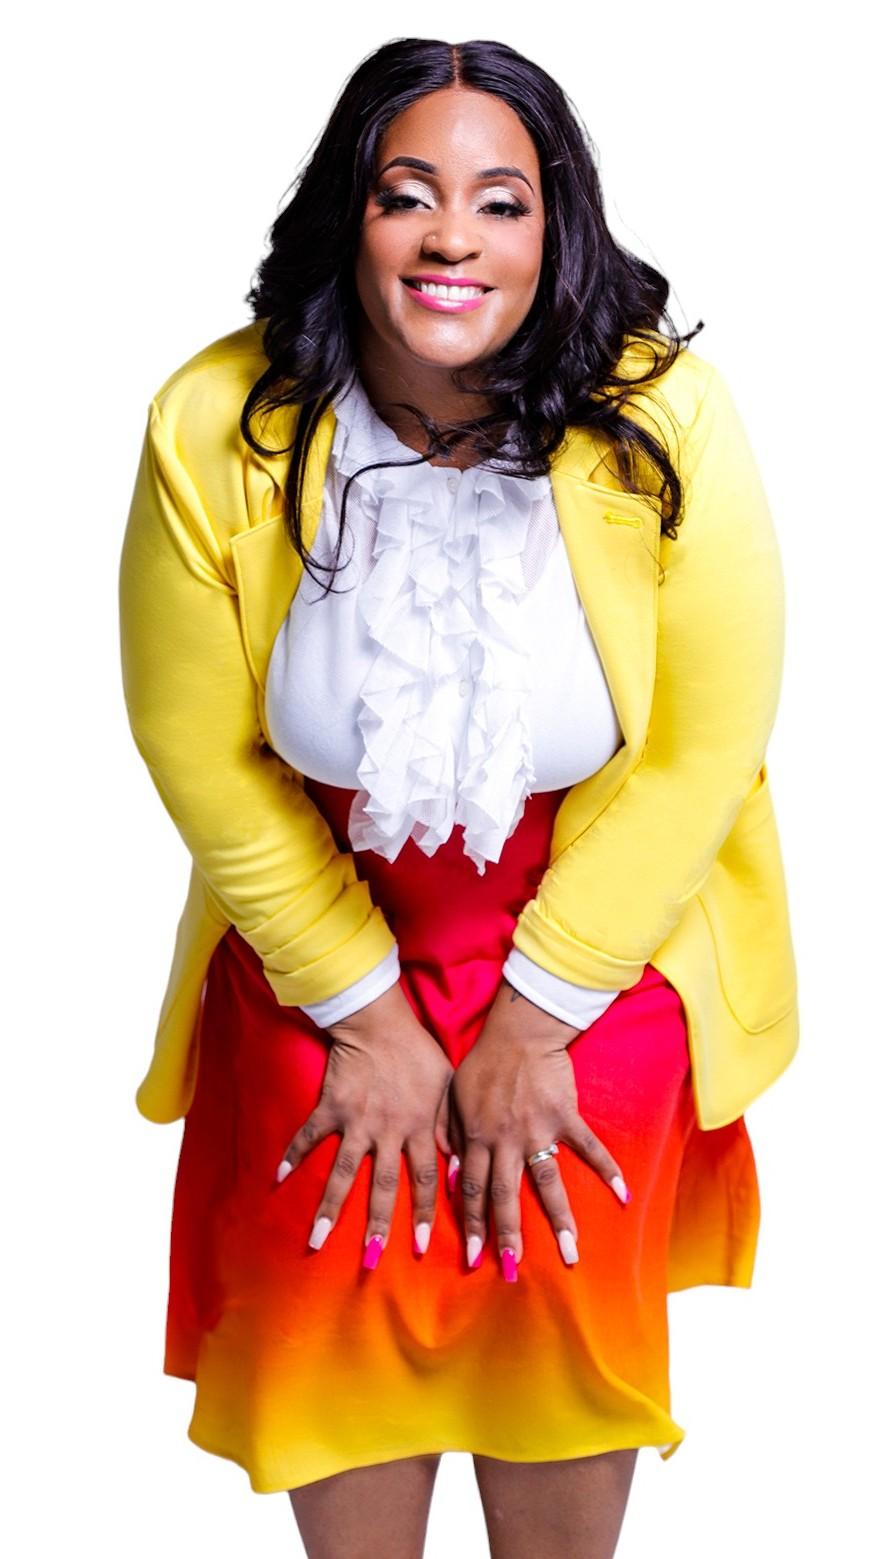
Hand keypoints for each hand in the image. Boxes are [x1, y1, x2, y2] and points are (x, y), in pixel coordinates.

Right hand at [275, 982, 452, 1265]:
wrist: (378, 1020)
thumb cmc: (417, 1051)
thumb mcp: (447, 1086)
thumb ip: (451, 1125)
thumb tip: (457, 1164)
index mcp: (419, 1127)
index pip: (424, 1180)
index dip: (425, 1214)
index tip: (423, 1247)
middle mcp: (388, 1130)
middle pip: (383, 1187)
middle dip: (378, 1225)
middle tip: (372, 1260)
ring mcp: (356, 1121)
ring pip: (343, 1173)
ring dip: (330, 1207)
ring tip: (317, 1239)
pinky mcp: (330, 1107)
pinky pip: (309, 1136)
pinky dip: (293, 1155)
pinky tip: (278, 1179)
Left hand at [449, 979, 629, 1275]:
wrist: (518, 1032)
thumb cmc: (483, 1064)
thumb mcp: (452, 1098)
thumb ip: (448, 1137)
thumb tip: (451, 1177)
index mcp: (476, 1137)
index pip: (472, 1190)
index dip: (472, 1225)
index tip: (473, 1258)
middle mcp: (505, 1139)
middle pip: (505, 1196)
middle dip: (508, 1236)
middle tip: (513, 1271)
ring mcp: (538, 1129)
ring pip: (546, 1182)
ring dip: (558, 1219)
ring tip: (570, 1253)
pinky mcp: (565, 1116)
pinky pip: (588, 1146)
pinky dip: (607, 1168)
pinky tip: (623, 1195)